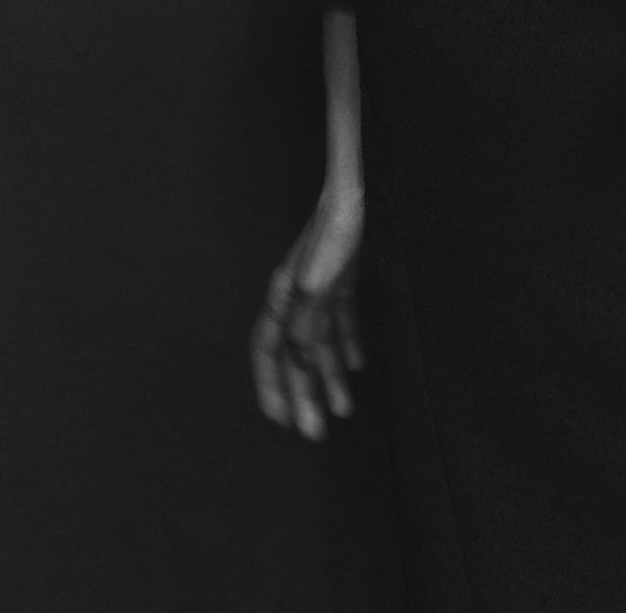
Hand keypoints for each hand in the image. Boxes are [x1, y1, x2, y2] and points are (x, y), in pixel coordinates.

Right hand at [251, 187, 365, 438]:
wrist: (351, 194)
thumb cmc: (333, 230)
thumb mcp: (319, 279)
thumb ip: (307, 321)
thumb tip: (299, 359)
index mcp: (284, 298)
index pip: (268, 350)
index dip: (272, 384)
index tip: (281, 420)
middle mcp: (296, 298)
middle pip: (296, 354)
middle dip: (304, 393)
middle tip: (316, 432)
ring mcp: (318, 289)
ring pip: (320, 344)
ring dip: (329, 377)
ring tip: (344, 409)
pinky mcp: (340, 281)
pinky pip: (340, 321)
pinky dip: (347, 345)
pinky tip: (356, 366)